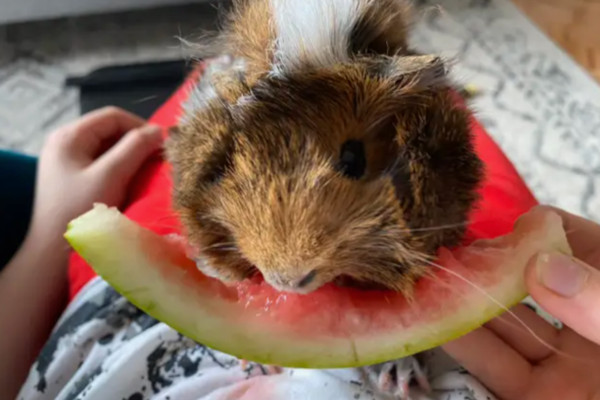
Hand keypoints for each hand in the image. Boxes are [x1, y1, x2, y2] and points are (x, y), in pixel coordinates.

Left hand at [0, 107, 162, 397]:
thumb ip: (135, 148)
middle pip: (111, 131)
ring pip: (109, 149)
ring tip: (147, 173)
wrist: (54, 253)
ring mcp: (68, 162)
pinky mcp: (73, 179)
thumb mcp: (110, 175)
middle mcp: (66, 143)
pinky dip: (121, 170)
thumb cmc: (81, 211)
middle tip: (158, 161)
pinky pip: (103, 165)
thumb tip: (161, 131)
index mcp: (69, 136)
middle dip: (137, 143)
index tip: (163, 147)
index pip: (113, 116)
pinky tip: (132, 183)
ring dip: (131, 158)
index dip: (141, 126)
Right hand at [443, 206, 599, 399]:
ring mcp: (562, 366)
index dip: (539, 230)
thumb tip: (542, 265)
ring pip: (504, 324)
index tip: (504, 233)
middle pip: (527, 282)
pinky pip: (494, 369)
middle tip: (443, 255)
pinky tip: (436, 324)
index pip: (575, 242)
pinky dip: (464, 346)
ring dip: (465, 304)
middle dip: (486, 266)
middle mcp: (587, 324)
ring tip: (427, 284)